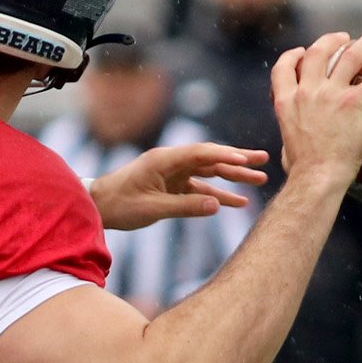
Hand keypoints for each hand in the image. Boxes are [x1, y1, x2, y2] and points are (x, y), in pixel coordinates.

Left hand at [89, 140, 270, 230]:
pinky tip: (236, 202)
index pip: (201, 153)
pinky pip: (200, 188)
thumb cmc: (120, 205)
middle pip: (210, 159)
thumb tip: (217, 206)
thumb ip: (185, 207)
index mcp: (164, 160)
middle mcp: (171, 162)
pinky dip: (217, 194)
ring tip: (259, 180)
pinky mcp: (172, 186)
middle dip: (238, 161)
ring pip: (209, 173)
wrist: (97, 207)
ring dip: (232, 177)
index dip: (225, 156)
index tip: (247, 160)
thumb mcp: (153, 208)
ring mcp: (173, 174)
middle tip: (264, 160)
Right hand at [271, 33, 361, 201]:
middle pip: (318, 52)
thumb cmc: (303, 172)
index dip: (294, 56)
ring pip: (349, 55)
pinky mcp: (353, 102)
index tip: (303, 52)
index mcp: (286, 102)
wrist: (316, 178)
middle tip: (345, 39)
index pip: (284, 68)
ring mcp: (329, 94)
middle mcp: (306, 92)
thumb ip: (292, 135)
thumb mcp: (287, 147)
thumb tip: (294, 144)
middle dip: (332, 40)